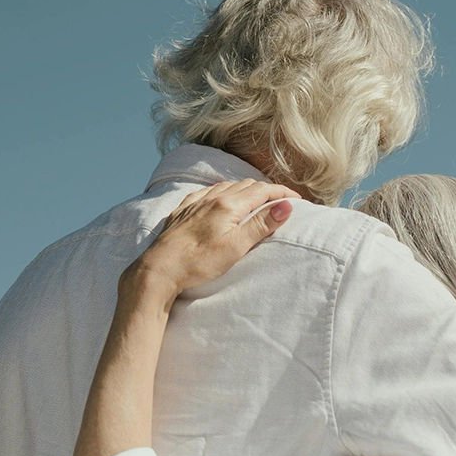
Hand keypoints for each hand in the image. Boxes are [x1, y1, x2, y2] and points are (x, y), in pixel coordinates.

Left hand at [119, 179, 300, 304]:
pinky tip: (218, 198)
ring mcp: (195, 203)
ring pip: (226, 186)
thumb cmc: (198, 261)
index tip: (297, 200)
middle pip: (246, 186)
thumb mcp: (236, 246)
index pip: (263, 191)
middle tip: (280, 201)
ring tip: (255, 199)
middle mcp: (212, 198)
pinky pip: (206, 192)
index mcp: (228, 205)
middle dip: (266, 191)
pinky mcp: (182, 211)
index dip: (282, 193)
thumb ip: (261, 224)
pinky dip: (221, 192)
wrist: (159, 269)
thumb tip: (286, 206)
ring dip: (244, 189)